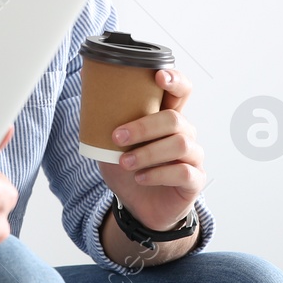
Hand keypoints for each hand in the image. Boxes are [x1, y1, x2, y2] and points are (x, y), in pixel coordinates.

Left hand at [98, 69, 204, 231]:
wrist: (139, 207)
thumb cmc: (129, 170)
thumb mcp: (112, 145)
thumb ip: (107, 122)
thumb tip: (87, 92)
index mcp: (167, 117)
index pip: (181, 90)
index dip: (174, 79)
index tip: (157, 75)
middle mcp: (185, 133)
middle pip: (174, 118)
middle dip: (143, 126)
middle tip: (117, 137)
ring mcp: (192, 156)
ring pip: (179, 144)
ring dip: (148, 152)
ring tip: (125, 162)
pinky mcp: (194, 180)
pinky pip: (183, 172)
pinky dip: (157, 174)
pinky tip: (141, 177)